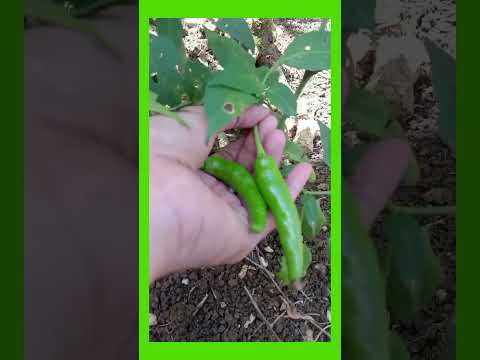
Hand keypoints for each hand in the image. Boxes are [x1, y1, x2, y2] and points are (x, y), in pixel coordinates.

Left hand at [149, 106, 311, 280]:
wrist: (151, 197)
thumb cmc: (161, 155)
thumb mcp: (192, 123)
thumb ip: (225, 116)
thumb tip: (254, 110)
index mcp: (189, 172)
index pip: (224, 153)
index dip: (243, 133)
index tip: (259, 114)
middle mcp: (207, 196)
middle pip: (244, 170)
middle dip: (260, 144)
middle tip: (273, 123)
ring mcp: (224, 217)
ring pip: (258, 188)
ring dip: (273, 162)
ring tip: (281, 135)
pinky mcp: (241, 236)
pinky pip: (271, 215)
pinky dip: (289, 193)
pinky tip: (304, 170)